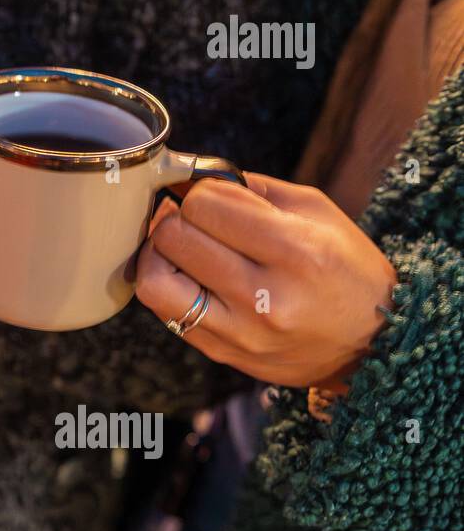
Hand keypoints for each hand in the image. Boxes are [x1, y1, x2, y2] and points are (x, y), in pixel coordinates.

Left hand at [135, 173, 396, 387]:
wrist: (376, 344)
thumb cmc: (346, 268)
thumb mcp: (317, 213)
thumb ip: (252, 190)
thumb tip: (193, 177)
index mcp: (295, 250)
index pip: (204, 205)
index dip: (198, 192)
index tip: (209, 195)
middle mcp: (264, 296)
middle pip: (174, 238)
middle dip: (176, 217)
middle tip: (192, 218)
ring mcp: (240, 331)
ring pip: (154, 281)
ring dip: (158, 255)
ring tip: (178, 247)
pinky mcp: (223, 353)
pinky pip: (165, 313)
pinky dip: (166, 285)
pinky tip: (186, 275)